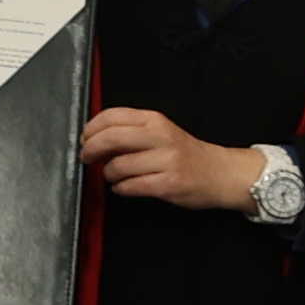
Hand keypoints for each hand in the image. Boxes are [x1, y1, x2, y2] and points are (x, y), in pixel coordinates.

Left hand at [81, 108, 268, 210]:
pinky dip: (120, 188)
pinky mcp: (169, 184)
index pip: (111, 116)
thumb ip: (131, 130)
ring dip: (108, 174)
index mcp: (155, 120)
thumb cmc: (186, 153)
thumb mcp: (160, 131)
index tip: (84, 137)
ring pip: (117, 166)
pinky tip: (124, 186)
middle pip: (110, 138)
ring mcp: (166, 161)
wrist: (219, 173)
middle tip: (86, 157)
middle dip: (90, 150)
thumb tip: (94, 135)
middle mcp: (160, 137)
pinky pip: (131, 186)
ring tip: (113, 175)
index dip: (91, 128)